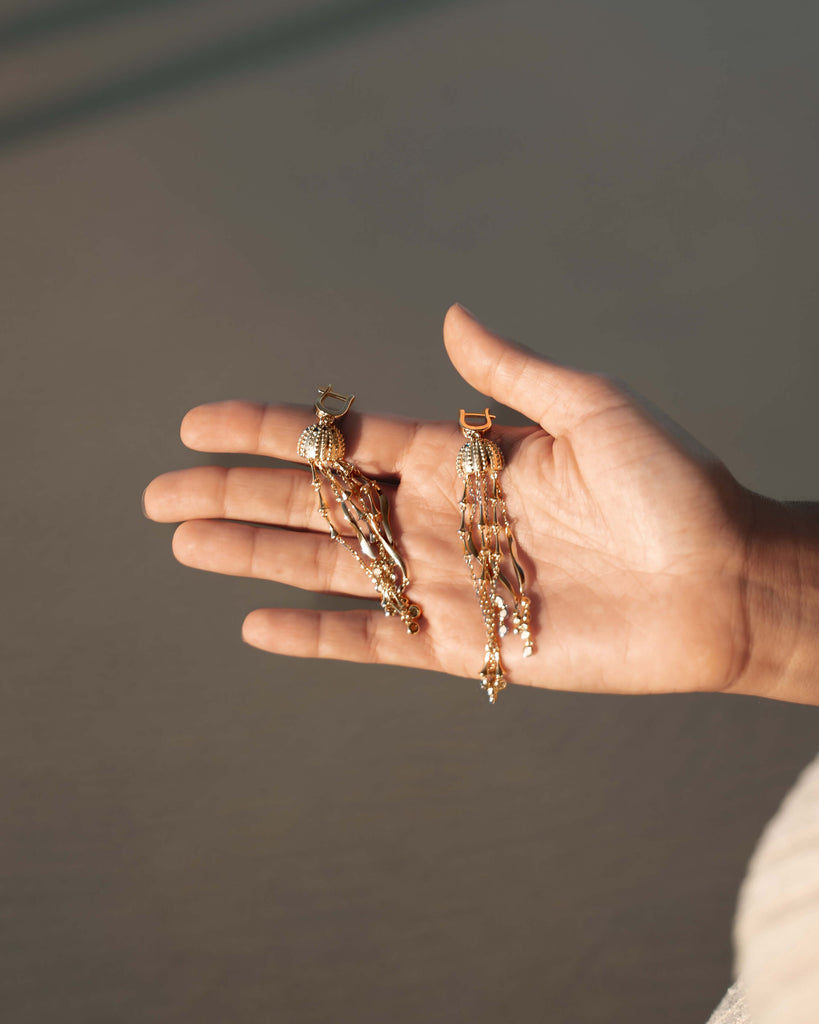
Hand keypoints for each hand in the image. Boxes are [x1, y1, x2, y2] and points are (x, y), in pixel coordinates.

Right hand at [143, 305, 798, 698]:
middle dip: (234, 496)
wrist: (722, 582)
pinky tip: (255, 625)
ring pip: (328, 569)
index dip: (269, 431)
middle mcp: (440, 517)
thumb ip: (511, 374)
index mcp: (460, 457)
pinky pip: (375, 641)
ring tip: (184, 542)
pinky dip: (316, 637)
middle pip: (314, 505)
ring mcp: (448, 582)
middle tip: (159, 493)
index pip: (342, 441)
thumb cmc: (671, 487)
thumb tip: (452, 314)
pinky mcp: (468, 645)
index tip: (198, 422)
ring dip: (252, 556)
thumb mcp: (594, 408)